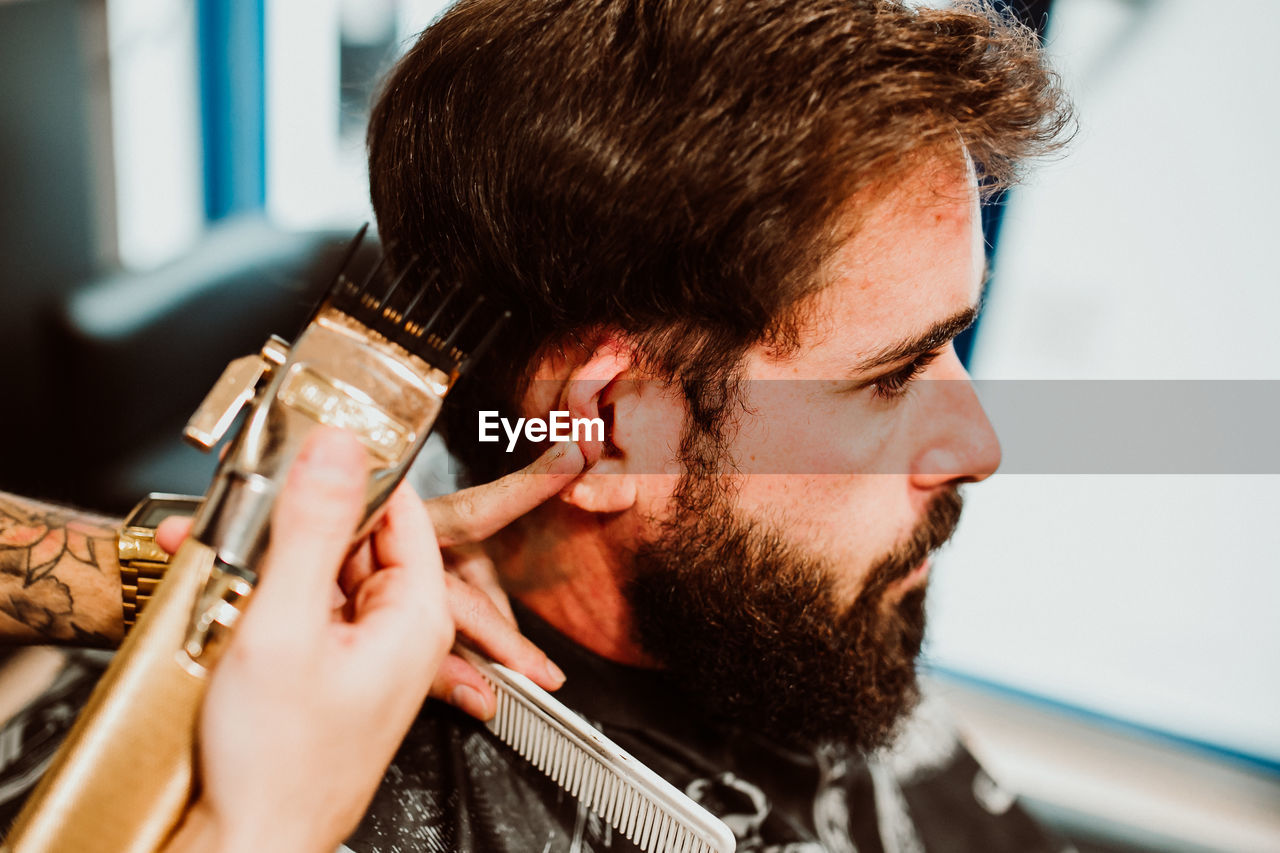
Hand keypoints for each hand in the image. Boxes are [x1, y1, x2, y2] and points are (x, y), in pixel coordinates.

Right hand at [166, 428, 454, 851]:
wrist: (249, 844)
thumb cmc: (277, 764)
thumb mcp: (286, 626)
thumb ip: (311, 531)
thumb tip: (339, 449)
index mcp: (416, 612)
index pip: (401, 508)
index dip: (352, 472)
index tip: (309, 447)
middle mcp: (400, 628)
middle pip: (354, 536)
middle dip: (292, 519)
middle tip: (242, 507)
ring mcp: (364, 648)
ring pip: (320, 569)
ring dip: (264, 554)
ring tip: (210, 546)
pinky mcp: (330, 666)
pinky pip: (301, 605)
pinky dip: (259, 591)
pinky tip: (211, 587)